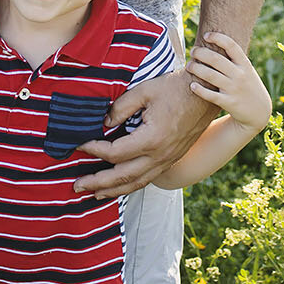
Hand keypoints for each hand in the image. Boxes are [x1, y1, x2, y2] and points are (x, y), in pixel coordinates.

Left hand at [73, 71, 213, 196]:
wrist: (206, 94)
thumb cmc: (175, 88)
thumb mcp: (145, 90)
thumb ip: (121, 107)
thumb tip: (105, 124)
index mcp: (152, 138)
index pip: (115, 153)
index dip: (94, 150)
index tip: (79, 145)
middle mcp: (160, 155)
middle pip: (123, 177)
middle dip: (98, 183)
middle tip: (77, 185)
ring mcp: (167, 160)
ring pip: (137, 183)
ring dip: (113, 191)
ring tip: (94, 195)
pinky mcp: (171, 160)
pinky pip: (148, 179)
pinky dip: (131, 186)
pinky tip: (120, 187)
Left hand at [186, 32, 269, 130]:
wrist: (259, 111)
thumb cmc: (248, 85)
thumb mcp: (247, 70)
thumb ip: (234, 59)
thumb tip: (215, 41)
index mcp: (245, 64)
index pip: (231, 45)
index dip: (217, 38)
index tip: (206, 35)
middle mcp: (240, 75)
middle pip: (216, 59)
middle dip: (201, 53)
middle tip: (193, 52)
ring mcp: (234, 89)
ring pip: (211, 75)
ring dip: (196, 68)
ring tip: (189, 66)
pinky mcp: (229, 103)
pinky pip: (211, 95)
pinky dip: (200, 90)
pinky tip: (192, 85)